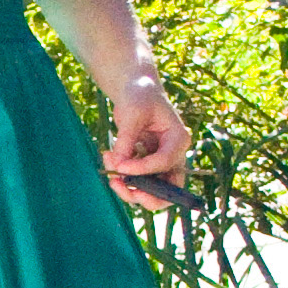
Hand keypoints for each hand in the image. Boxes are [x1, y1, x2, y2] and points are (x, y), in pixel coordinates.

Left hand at [102, 74, 189, 204]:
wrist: (136, 92)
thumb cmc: (139, 97)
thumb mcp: (131, 113)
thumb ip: (126, 140)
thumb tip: (118, 165)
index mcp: (179, 139)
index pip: (165, 163)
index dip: (142, 169)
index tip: (120, 167)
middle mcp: (174, 155)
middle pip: (167, 190)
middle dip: (143, 194)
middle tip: (119, 186)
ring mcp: (162, 163)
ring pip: (150, 191)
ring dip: (126, 184)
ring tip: (108, 161)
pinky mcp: (148, 166)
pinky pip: (136, 181)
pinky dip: (121, 176)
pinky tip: (108, 156)